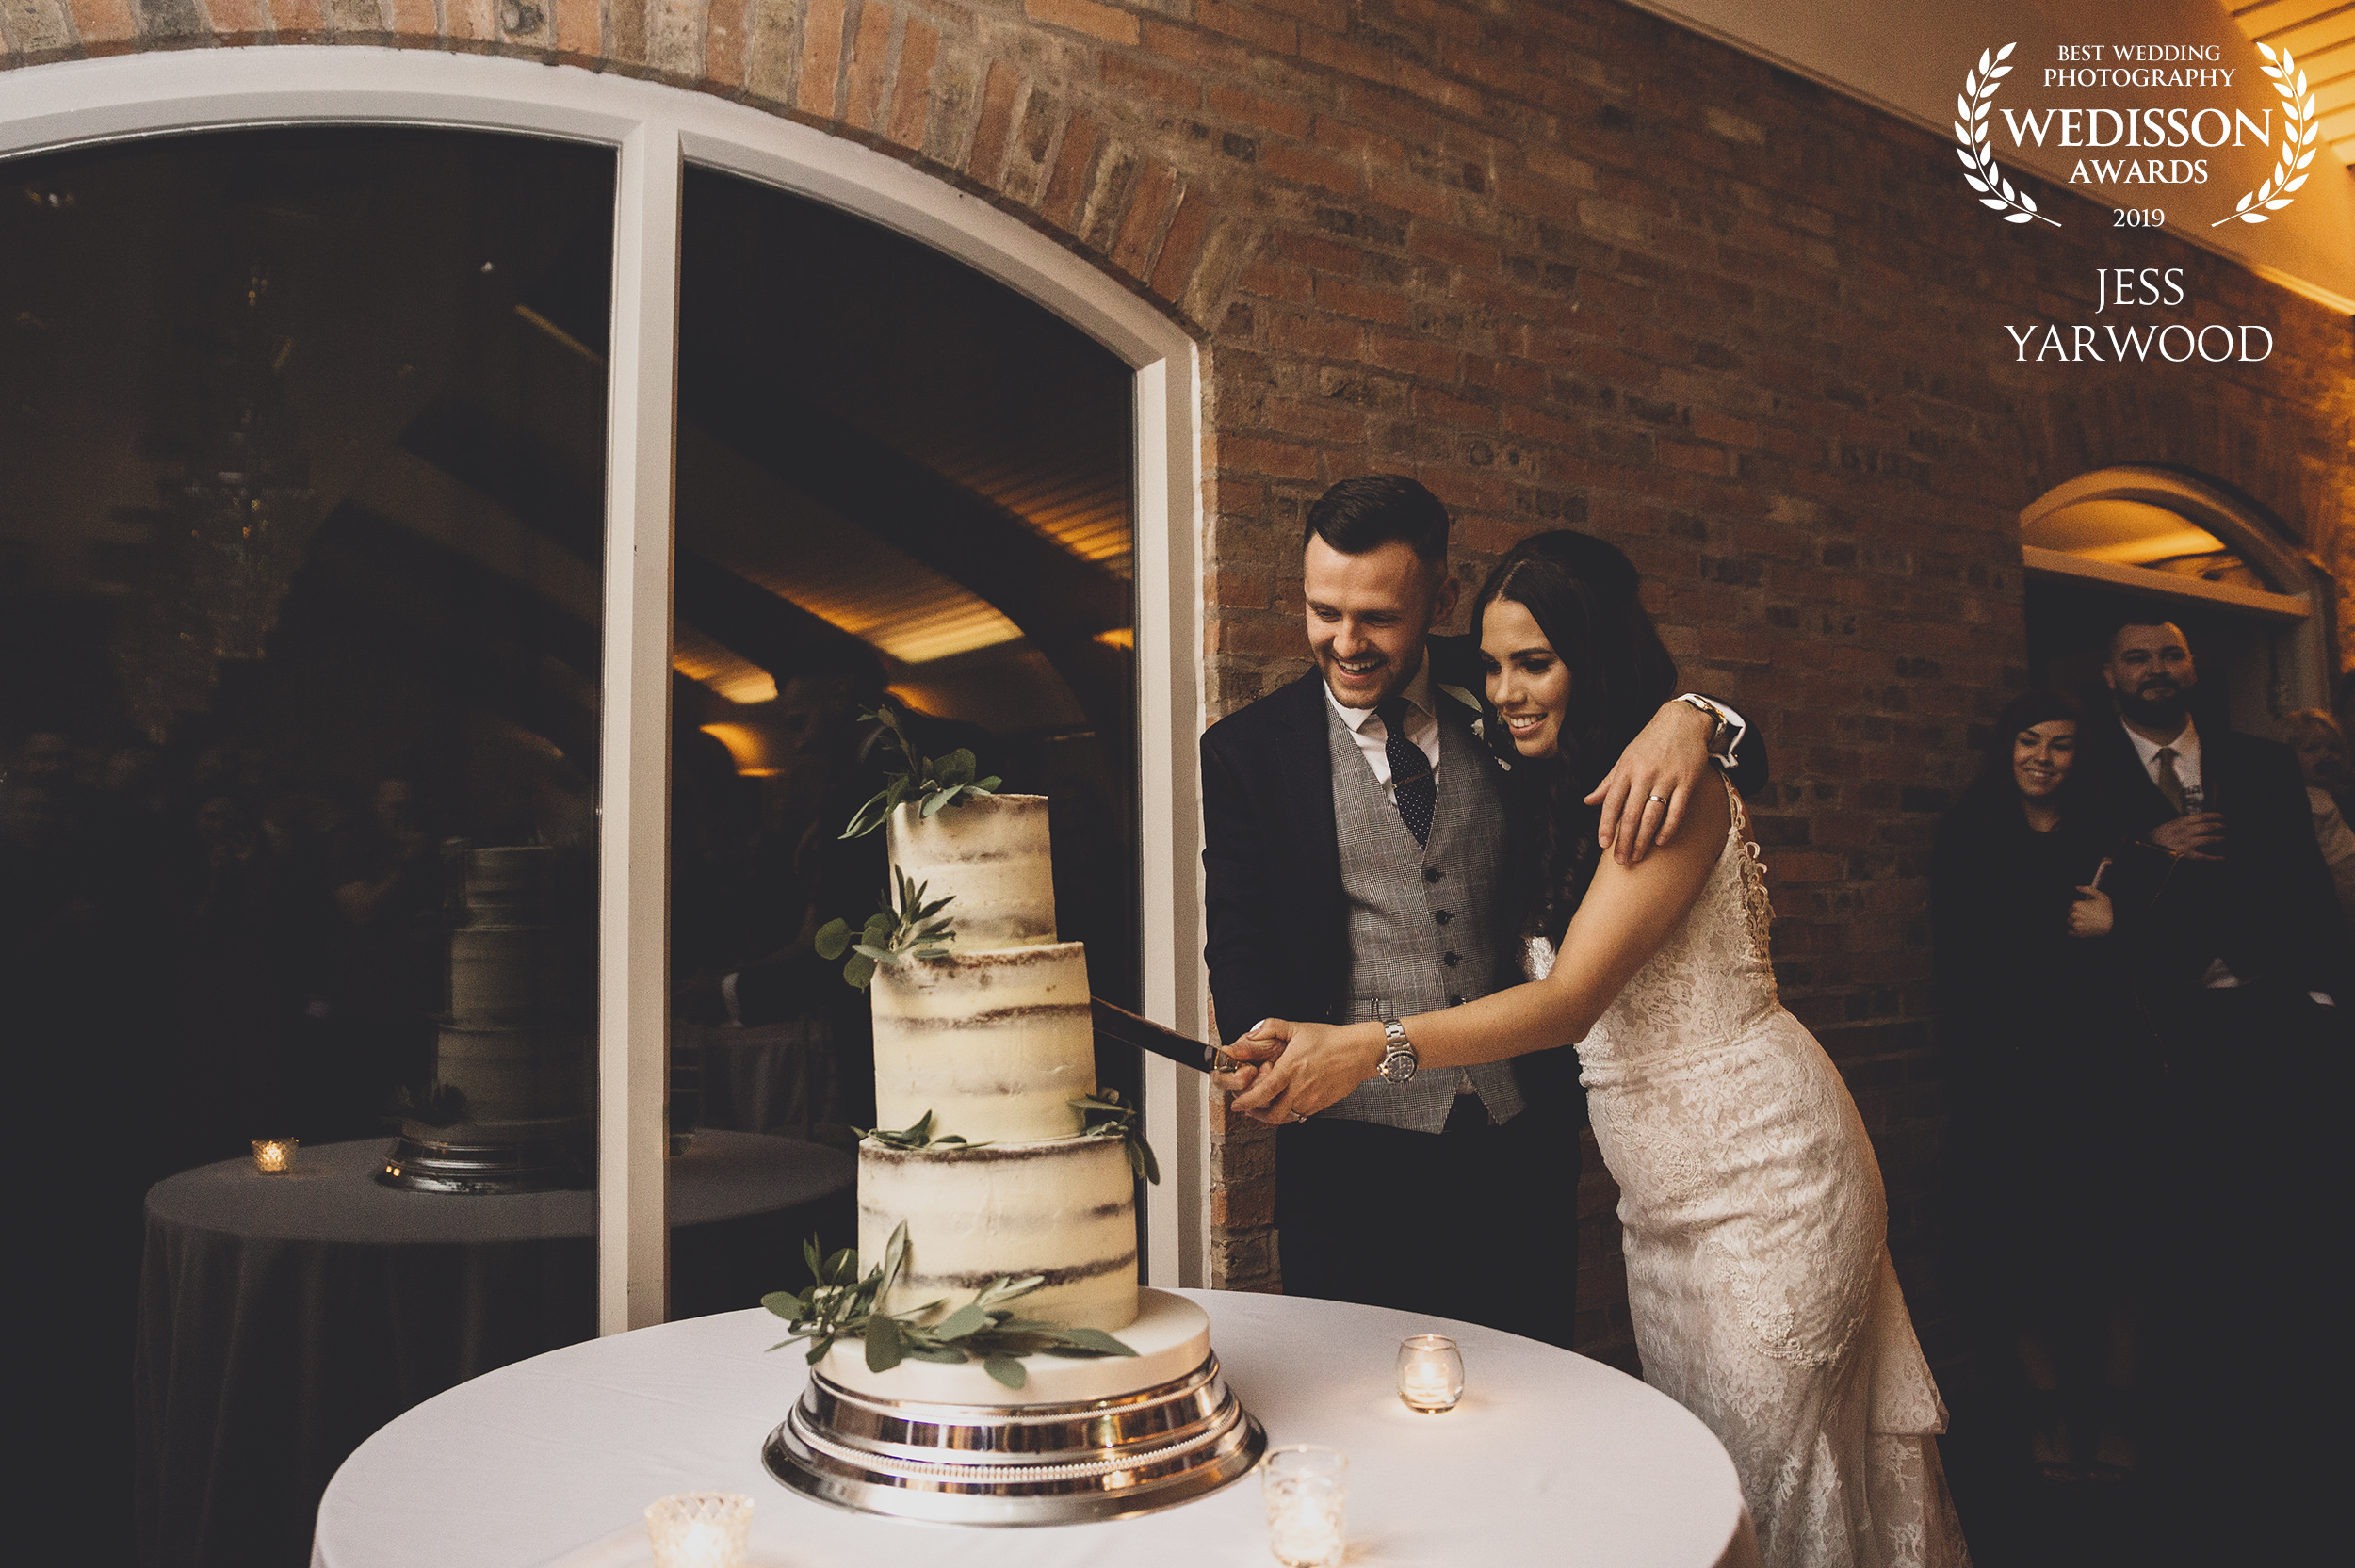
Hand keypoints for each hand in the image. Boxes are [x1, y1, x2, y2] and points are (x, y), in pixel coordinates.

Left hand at [1225, 1019, 1384, 1125]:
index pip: (1263, 1092)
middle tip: (1248, 1110)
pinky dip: (1289, 1113)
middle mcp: (1300, 1087)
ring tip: (1265, 1108)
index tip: (1237, 1105)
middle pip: (1272, 1113)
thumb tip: (1250, 1034)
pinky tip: (1286, 1104)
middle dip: (1256, 1115)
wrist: (1359, 1052)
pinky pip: (1300, 1115)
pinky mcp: (1321, 1105)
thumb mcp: (1297, 1028)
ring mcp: (1312, 1099)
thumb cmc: (1330, 1039)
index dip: (1247, 1102)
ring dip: (1272, 1115)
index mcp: (1291, 1068)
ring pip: (1286, 1117)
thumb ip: (1271, 1027)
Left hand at [1584, 700, 1716, 864]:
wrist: (1682, 720)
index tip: (1604, 844)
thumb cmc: (1650, 741)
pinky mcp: (1687, 780)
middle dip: (1625, 840)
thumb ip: (1608, 782)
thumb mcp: (1625, 758)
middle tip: (1622, 860)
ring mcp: (1667, 777)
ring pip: (1652, 815)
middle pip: (1631, 814)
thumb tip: (1588, 801)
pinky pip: (1677, 809)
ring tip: (1638, 856)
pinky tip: (1660, 841)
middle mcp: (1644, 774)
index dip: (1607, 825)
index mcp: (1626, 769)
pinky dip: (1668, 827)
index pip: (1612, 802)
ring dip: (1644, 839)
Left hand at [2066, 886, 2112, 937]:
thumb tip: (2077, 887)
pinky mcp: (2078, 934)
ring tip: (2084, 920)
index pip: (2072, 904)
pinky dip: (2073, 930)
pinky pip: (2070, 932)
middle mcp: (2075, 915)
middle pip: (2070, 912)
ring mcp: (2076, 925)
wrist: (2113, 926)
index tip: (2086, 907)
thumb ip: (2088, 889)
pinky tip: (2081, 927)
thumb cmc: (2107, 910)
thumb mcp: (2101, 896)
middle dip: (2076, 912)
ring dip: (2074, 920)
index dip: (2079, 905)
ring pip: (2069, 921)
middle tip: (2086, 914)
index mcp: (2078, 905)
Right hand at [2151, 812, 2224, 858]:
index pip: (2202, 816)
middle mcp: (2184, 831)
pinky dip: (2214, 858)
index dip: (2215, 816)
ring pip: (2208, 839)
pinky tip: (2222, 858)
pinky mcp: (2185, 855)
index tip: (2223, 817)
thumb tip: (2199, 821)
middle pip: (2208, 827)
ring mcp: (2185, 843)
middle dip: (2220, 827)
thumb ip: (2183, 823)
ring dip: (2219, 838)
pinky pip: (2203, 856)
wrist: (2145, 847)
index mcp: (2180, 822)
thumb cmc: (2158, 837)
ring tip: (2226, 838)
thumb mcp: (2169, 825)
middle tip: (2227, 828)